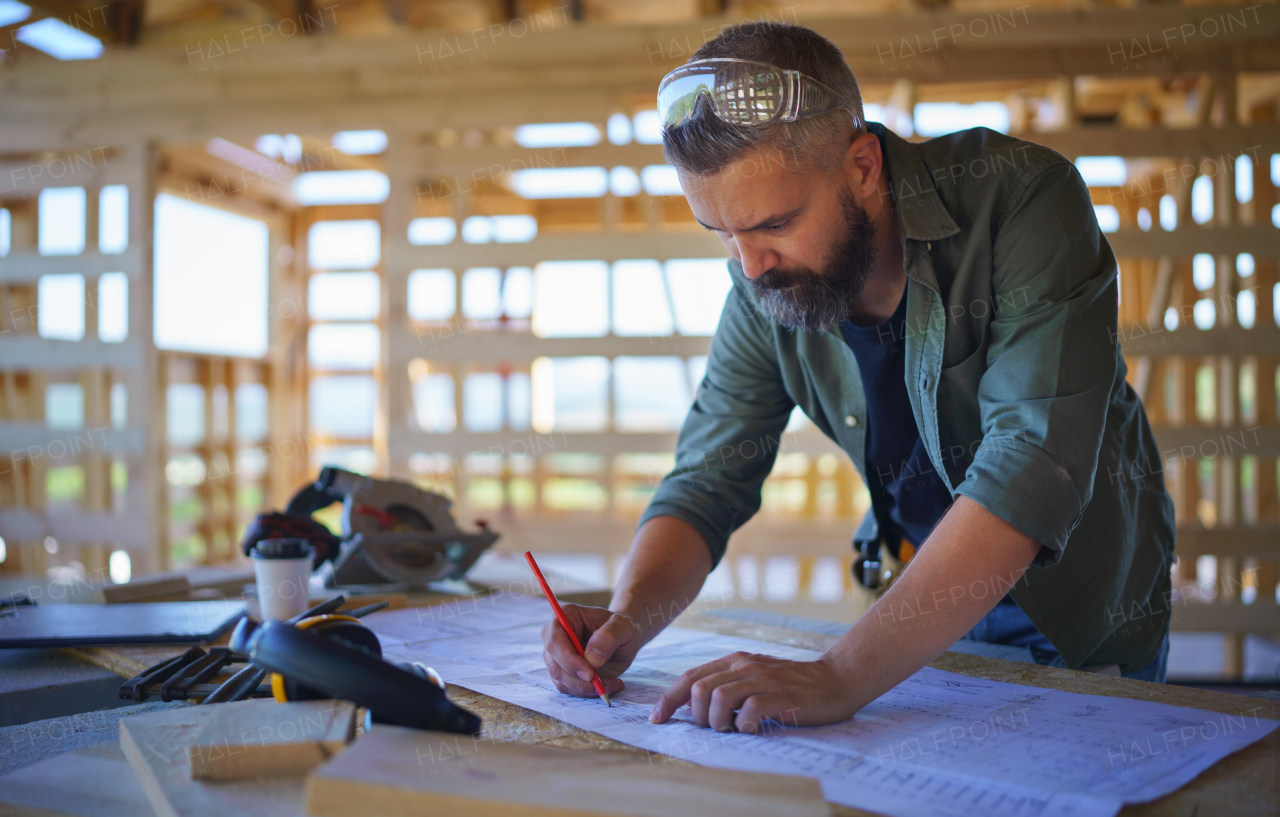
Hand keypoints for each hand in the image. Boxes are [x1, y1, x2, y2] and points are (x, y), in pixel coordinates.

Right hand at [540, 604, 642, 697]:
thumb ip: (608, 637)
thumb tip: (592, 659)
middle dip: (578, 680)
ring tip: (612, 683)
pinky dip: (588, 692)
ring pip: (560, 680)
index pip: (555, 641)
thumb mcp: (623, 627)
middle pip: (554, 664)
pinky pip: (569, 688)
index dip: (568, 660)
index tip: (589, 674)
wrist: (623, 639)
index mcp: (567, 616)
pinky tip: (608, 685)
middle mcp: (555, 635)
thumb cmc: (621, 627)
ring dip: (586, 688)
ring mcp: (557, 655)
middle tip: (604, 685)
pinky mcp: (563, 671)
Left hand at [649, 652, 858, 732]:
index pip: (690, 677)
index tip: (657, 719)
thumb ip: (727, 685)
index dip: (668, 700)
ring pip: (718, 698)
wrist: (835, 679)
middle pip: (699, 689)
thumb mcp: (754, 677)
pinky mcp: (780, 696)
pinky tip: (752, 729)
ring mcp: (762, 680)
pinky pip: (748, 711)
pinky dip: (743, 725)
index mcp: (734, 661)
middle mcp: (744, 666)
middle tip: (714, 729)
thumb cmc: (791, 685)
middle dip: (697, 716)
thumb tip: (692, 705)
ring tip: (731, 730)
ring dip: (717, 722)